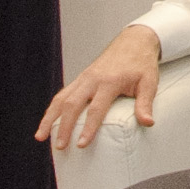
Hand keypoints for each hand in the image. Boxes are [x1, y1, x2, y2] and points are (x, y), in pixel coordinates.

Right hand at [37, 25, 165, 150]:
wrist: (134, 41)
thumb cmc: (142, 64)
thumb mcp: (149, 82)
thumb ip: (145, 103)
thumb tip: (148, 123)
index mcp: (109, 81)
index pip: (96, 108)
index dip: (88, 127)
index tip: (81, 144)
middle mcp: (92, 79)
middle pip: (72, 104)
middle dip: (63, 127)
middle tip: (60, 147)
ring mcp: (83, 78)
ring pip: (61, 98)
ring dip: (49, 118)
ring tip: (40, 137)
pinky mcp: (80, 78)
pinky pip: (62, 94)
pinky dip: (52, 109)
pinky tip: (46, 123)